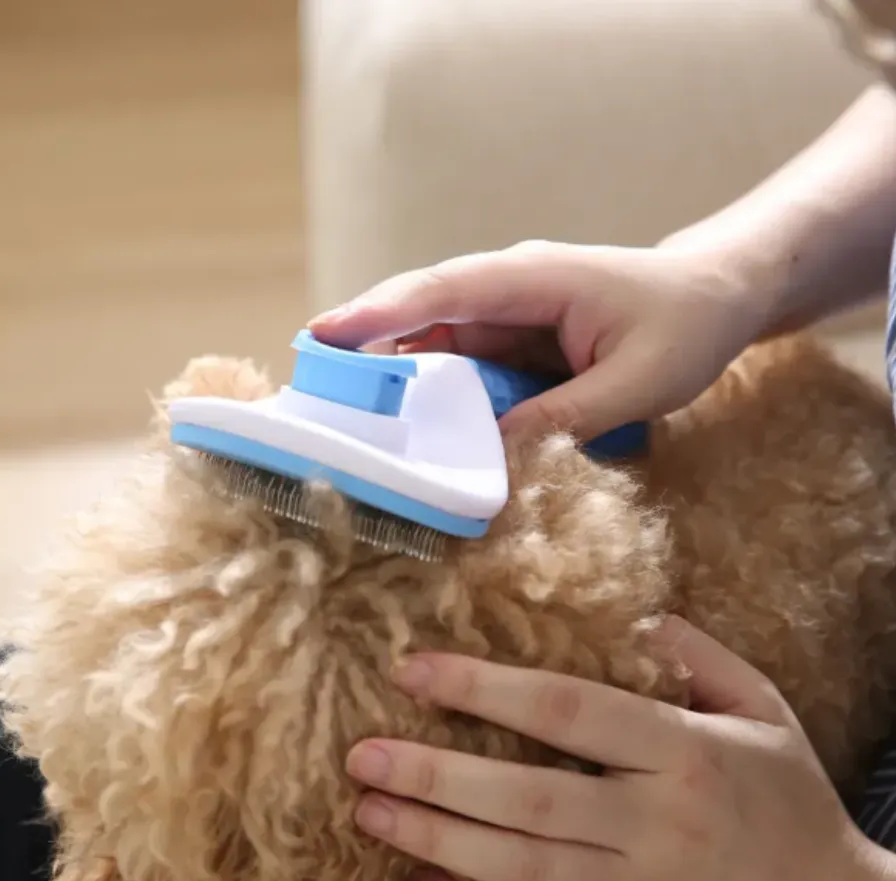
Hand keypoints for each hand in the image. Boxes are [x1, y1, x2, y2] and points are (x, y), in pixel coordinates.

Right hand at [308, 240, 772, 440]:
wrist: (716, 298)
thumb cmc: (686, 324)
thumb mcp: (638, 381)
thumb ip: (566, 417)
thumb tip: (493, 454)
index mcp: (534, 278)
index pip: (444, 291)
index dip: (381, 313)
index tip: (324, 334)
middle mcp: (508, 290)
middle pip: (420, 316)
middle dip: (365, 348)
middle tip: (310, 391)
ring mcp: (507, 317)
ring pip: (435, 346)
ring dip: (394, 380)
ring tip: (347, 419)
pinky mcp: (513, 345)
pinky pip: (462, 370)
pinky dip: (434, 397)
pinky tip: (413, 430)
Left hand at [345, 617, 894, 880]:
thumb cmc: (789, 799)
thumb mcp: (759, 707)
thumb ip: (694, 654)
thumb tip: (628, 614)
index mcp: (683, 753)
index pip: (566, 710)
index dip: (483, 687)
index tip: (415, 668)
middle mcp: (654, 825)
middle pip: (527, 798)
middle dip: (435, 775)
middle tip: (363, 754)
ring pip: (521, 869)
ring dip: (437, 840)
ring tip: (369, 810)